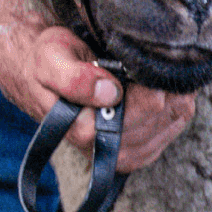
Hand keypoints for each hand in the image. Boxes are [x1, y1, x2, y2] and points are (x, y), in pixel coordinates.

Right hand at [0, 24, 194, 171]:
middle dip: (163, 83)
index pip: (147, 107)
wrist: (35, 74)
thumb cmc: (44, 63)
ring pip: (174, 119)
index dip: (153, 79)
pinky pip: (173, 126)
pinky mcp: (136, 149)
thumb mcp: (50, 59)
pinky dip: (176, 104)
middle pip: (163, 112)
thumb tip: (110, 93)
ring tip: (157, 70)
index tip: (147, 58)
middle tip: (155, 57)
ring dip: (173, 92)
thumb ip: (75, 78)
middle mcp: (107, 149)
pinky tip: (164, 86)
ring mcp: (124, 153)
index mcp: (88, 130)